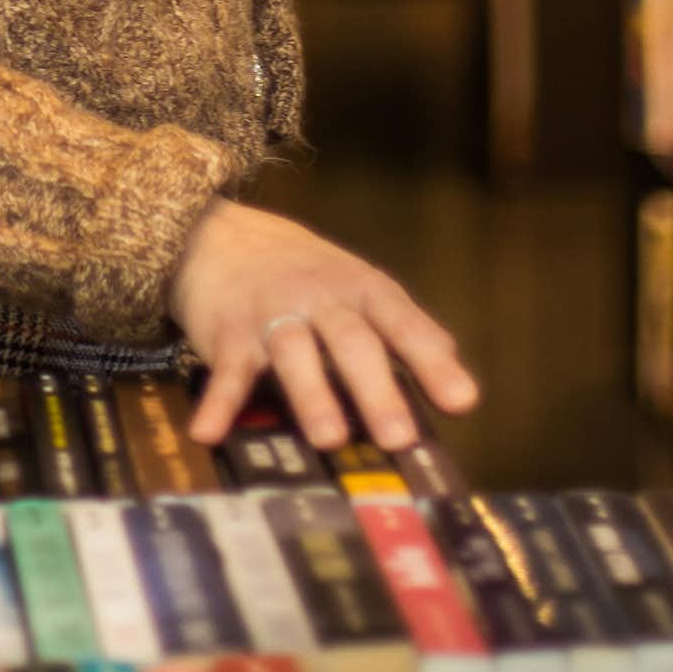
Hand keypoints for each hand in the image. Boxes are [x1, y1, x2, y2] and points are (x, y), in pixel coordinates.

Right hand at [166, 196, 476, 450]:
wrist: (219, 233)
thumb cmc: (301, 273)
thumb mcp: (357, 286)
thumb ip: (404, 333)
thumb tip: (460, 385)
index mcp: (359, 289)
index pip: (401, 322)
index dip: (431, 360)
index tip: (462, 401)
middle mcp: (319, 297)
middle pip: (351, 340)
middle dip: (376, 388)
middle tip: (399, 437)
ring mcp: (272, 313)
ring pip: (294, 351)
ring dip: (312, 394)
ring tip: (329, 439)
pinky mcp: (228, 331)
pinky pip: (225, 370)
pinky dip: (218, 403)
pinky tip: (210, 433)